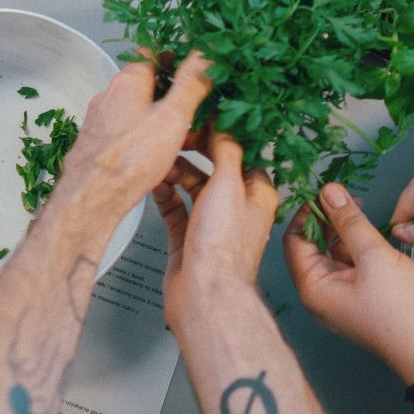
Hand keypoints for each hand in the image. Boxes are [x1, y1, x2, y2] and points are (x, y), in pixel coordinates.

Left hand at [46, 54, 212, 226]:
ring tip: (181, 139)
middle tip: (194, 109)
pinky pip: (127, 133)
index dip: (176, 58)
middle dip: (171, 95)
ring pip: (136, 111)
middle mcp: (110, 95)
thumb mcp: (174, 115)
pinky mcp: (98, 142)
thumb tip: (206, 54)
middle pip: (145, 84)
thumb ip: (191, 82)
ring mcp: (101, 119)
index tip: (195, 70)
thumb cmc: (130, 158)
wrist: (93, 196)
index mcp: (128, 80)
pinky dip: (144, 139)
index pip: (153, 53)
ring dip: (159, 120)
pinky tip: (157, 158)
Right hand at [153, 134, 278, 336]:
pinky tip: (157, 184)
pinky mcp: (188, 236)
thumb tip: (221, 124)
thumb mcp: (228, 184)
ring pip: (191, 184)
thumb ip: (224, 149)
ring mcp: (211, 222)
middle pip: (213, 166)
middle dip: (193, 151)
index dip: (219, 134)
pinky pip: (174, 206)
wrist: (203, 294)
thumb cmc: (224, 248)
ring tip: (162, 162)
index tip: (199, 119)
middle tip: (176, 137)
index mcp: (256, 193)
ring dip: (176, 171)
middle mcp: (236, 207)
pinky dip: (165, 193)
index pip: (239, 152)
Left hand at [284, 183, 413, 385]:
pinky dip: (360, 247)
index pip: (294, 240)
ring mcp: (343, 298)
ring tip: (364, 210)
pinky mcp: (363, 299)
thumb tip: (328, 190)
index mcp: (313, 288)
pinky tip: (376, 232)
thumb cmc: (403, 309)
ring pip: (334, 255)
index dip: (307, 212)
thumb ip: (350, 221)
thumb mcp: (375, 257)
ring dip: (345, 232)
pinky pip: (353, 265)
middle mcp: (322, 295)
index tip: (326, 189)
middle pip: (312, 247)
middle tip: (348, 196)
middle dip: (327, 219)